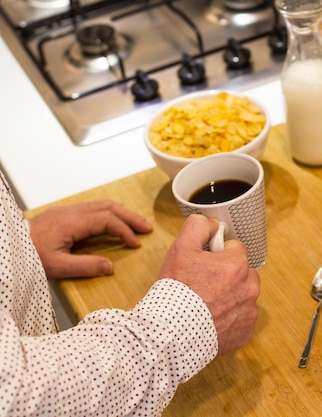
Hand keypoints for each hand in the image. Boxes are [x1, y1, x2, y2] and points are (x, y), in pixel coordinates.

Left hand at [29, 200, 152, 278]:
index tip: (136, 244)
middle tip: (147, 227)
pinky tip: (113, 219)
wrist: (8, 246)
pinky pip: (93, 207)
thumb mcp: (57, 267)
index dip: (125, 231)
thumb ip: (85, 267)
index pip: (108, 221)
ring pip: (102, 204)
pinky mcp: (63, 213)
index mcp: (73, 223)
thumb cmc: (29, 256)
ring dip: (122, 212)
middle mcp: (72, 212)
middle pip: (109, 207)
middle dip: (131, 217)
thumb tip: (110, 267)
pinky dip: (109, 211)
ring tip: (136, 222)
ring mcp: (67, 210)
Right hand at [158, 214, 259, 355]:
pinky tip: (211, 321)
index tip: (204, 265)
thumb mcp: (181, 248)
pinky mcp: (246, 332)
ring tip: (206, 304)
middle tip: (204, 285)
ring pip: (243, 296)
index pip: (235, 249)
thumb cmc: (176, 291)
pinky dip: (230, 319)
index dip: (217, 254)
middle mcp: (250, 287)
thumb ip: (199, 226)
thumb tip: (213, 224)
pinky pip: (241, 319)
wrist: (171, 334)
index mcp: (238, 265)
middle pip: (243, 273)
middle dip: (227, 275)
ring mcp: (249, 312)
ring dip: (230, 297)